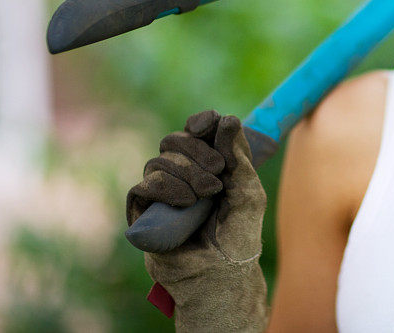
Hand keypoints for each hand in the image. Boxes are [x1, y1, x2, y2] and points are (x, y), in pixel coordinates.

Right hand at [127, 110, 268, 331]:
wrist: (221, 273)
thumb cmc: (239, 235)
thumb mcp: (249, 193)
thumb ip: (239, 156)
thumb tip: (228, 119)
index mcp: (209, 164)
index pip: (197, 130)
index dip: (200, 122)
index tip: (207, 124)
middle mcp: (183, 173)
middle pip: (174, 139)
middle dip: (196, 149)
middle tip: (219, 170)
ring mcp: (162, 191)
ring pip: (159, 160)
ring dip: (186, 171)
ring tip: (208, 194)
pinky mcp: (144, 211)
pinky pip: (144, 185)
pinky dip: (166, 187)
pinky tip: (187, 201)